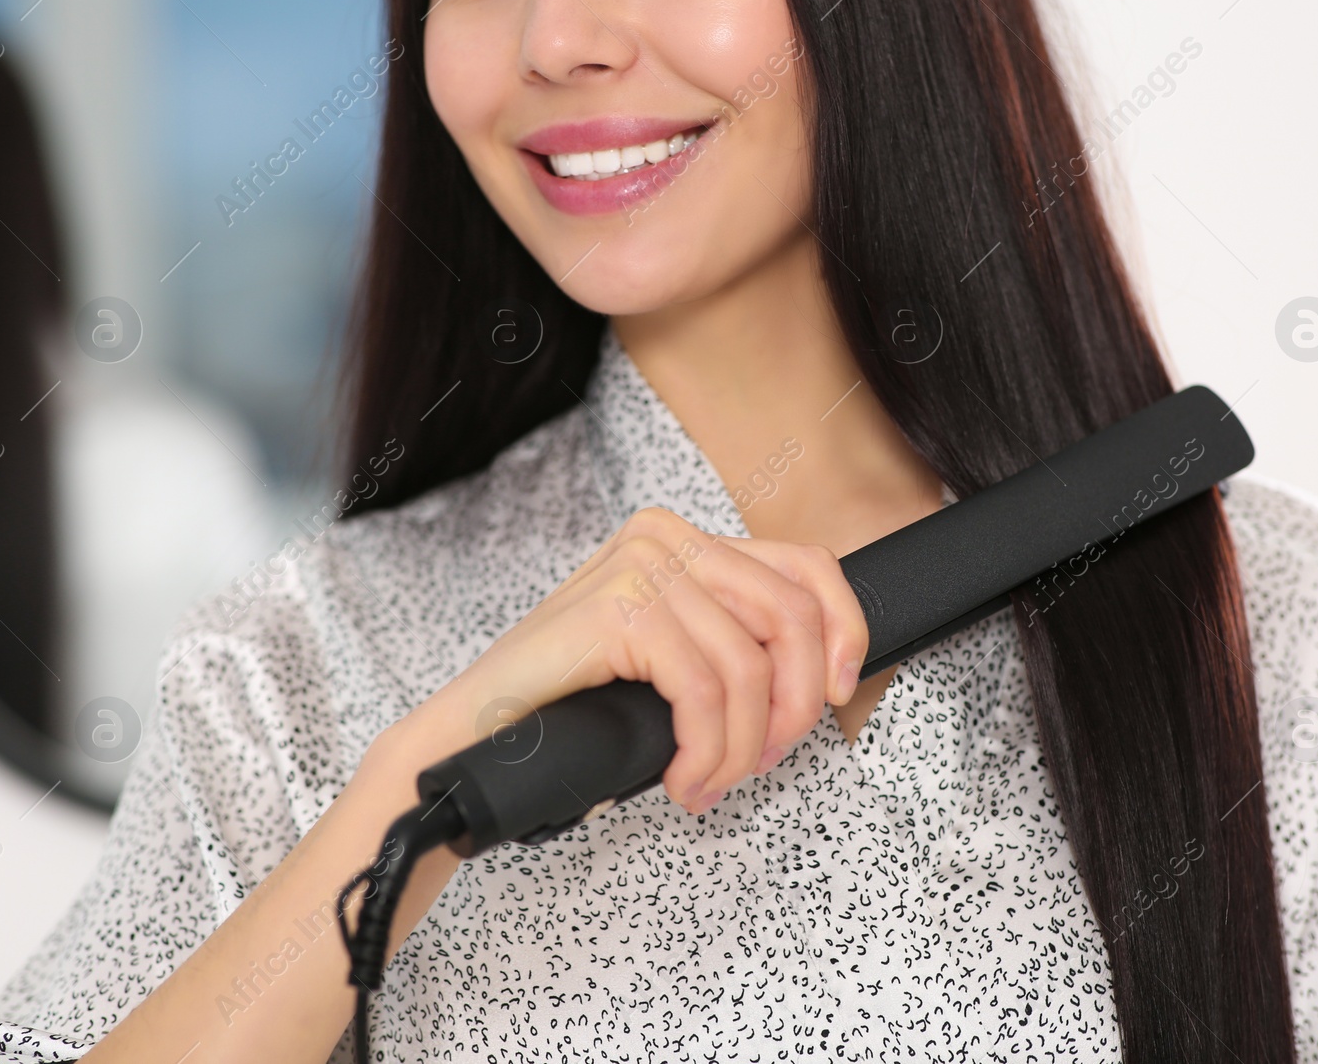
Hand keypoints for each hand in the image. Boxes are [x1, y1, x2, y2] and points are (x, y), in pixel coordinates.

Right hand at [408, 506, 868, 814]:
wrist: (472, 737)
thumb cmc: (570, 709)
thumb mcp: (674, 661)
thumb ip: (733, 643)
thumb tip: (825, 674)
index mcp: (683, 538)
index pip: (806, 566)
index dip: (844, 630)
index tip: (837, 692)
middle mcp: (664, 536)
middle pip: (792, 616)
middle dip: (792, 706)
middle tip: (761, 760)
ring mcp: (639, 564)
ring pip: (748, 667)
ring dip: (740, 747)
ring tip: (709, 782)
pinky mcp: (619, 606)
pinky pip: (704, 692)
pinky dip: (706, 751)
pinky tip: (685, 779)